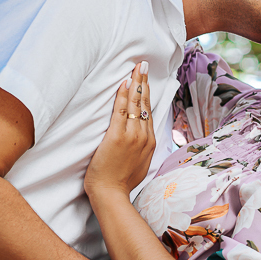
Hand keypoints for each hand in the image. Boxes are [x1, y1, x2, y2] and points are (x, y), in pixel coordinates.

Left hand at [85, 62, 155, 197]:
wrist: (111, 195)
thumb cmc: (120, 183)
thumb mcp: (138, 164)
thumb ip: (140, 149)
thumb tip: (138, 140)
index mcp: (149, 143)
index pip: (149, 112)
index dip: (148, 95)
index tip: (146, 80)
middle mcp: (144, 137)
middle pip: (145, 104)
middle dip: (144, 82)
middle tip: (143, 65)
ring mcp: (132, 137)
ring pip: (136, 105)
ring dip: (136, 84)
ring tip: (136, 68)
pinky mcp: (117, 137)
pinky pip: (122, 112)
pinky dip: (124, 97)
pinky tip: (124, 84)